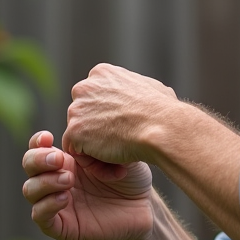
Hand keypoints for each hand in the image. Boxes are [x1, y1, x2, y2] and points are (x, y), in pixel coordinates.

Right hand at [22, 130, 153, 239]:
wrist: (145, 207)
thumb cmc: (132, 177)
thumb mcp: (116, 153)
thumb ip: (95, 143)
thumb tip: (77, 134)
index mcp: (66, 160)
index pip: (38, 147)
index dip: (38, 141)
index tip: (49, 137)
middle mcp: (56, 180)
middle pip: (29, 165)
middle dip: (38, 159)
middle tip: (60, 159)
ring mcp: (57, 203)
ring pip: (30, 190)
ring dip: (45, 182)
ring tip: (69, 179)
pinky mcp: (63, 226)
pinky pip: (40, 216)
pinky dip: (46, 205)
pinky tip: (64, 198)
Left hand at [63, 63, 178, 165]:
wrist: (162, 126)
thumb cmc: (164, 110)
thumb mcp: (150, 86)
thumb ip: (135, 89)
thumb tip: (144, 92)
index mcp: (101, 73)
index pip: (94, 97)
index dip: (107, 116)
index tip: (125, 127)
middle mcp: (84, 87)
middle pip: (82, 114)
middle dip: (98, 130)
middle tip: (121, 144)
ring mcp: (77, 109)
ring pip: (79, 134)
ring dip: (96, 148)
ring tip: (120, 159)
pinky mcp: (75, 131)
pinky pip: (77, 152)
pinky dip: (93, 163)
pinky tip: (115, 167)